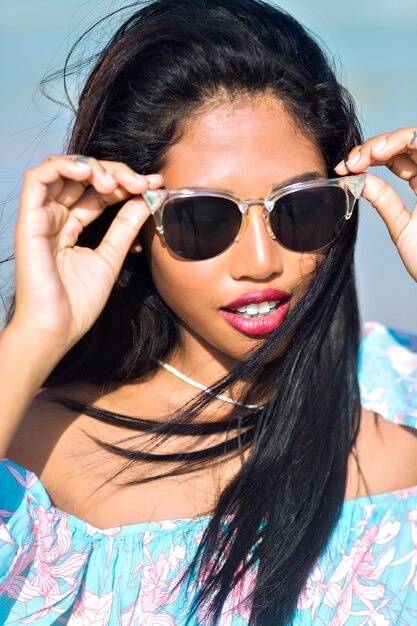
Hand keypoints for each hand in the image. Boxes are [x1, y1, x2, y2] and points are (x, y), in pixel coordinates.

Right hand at [10, 154, 162, 356]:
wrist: (56, 329)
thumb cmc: (78, 303)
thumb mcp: (111, 257)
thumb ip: (125, 227)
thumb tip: (146, 198)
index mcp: (71, 227)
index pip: (98, 192)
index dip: (125, 183)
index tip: (154, 185)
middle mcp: (55, 218)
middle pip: (82, 177)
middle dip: (115, 173)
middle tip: (140, 183)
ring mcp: (41, 217)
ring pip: (61, 170)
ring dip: (92, 167)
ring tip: (116, 182)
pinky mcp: (29, 220)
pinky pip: (38, 179)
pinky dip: (64, 167)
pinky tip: (91, 174)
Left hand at [335, 127, 416, 280]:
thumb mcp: (402, 227)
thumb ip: (384, 201)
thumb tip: (357, 180)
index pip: (397, 157)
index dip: (369, 156)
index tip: (343, 169)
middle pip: (406, 142)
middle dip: (374, 146)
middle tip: (349, 162)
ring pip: (416, 137)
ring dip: (387, 139)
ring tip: (363, 157)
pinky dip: (404, 141)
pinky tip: (379, 153)